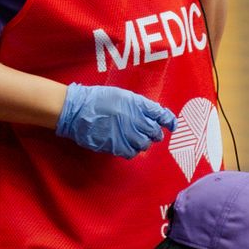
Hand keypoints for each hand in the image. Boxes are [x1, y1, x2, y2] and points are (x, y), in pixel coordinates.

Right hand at [56, 82, 173, 156]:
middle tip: (148, 131)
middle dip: (154, 133)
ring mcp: (127, 134)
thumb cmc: (97, 100)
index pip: (161, 115)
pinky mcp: (118, 146)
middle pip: (155, 132)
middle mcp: (136, 120)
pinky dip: (131, 150)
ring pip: (145, 145)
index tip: (172, 125)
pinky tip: (125, 143)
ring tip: (133, 137)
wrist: (76, 110)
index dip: (169, 121)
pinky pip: (132, 153)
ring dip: (142, 142)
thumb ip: (140, 105)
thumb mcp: (121, 95)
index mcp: (138, 104)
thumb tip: (155, 114)